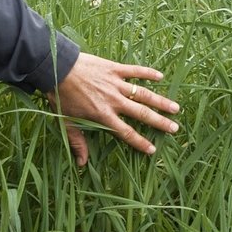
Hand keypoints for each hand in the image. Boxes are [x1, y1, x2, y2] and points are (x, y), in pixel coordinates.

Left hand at [45, 52, 180, 165]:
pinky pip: (134, 71)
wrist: (55, 67)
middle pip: (141, 113)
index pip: (126, 132)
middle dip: (159, 122)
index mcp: (103, 115)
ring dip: (160, 101)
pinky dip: (148, 73)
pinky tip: (160, 76)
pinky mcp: (114, 69)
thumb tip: (81, 164)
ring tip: (176, 107)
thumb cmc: (60, 95)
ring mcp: (115, 84)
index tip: (152, 150)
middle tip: (174, 128)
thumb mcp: (66, 121)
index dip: (140, 142)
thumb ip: (77, 142)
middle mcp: (113, 101)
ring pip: (143, 93)